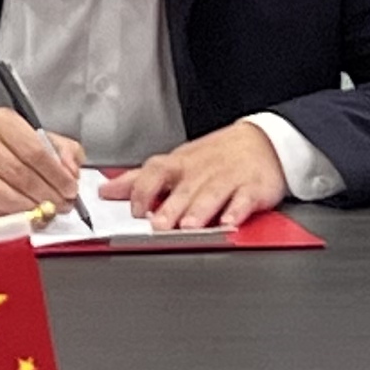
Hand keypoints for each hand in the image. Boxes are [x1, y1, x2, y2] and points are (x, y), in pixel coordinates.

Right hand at [0, 109, 86, 221]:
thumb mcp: (32, 135)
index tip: (71, 188)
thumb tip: (72, 171)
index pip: (35, 152)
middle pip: (22, 177)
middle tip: (64, 204)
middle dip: (49, 195)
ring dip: (34, 209)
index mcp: (2, 122)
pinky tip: (27, 214)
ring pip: (8, 198)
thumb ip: (61, 149)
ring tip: (48, 210)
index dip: (57, 175)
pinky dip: (16, 218)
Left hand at [116, 121, 287, 231]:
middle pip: (183, 188)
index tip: (134, 208)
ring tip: (188, 226)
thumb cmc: (213, 157)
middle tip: (158, 226)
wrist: (262, 143)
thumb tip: (106, 190)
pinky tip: (229, 222)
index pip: (156, 171)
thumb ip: (141, 179)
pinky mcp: (252, 188)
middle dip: (170, 207)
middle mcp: (201, 170)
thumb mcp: (176, 163)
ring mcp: (228, 178)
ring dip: (199, 210)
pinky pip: (244, 199)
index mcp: (180, 164)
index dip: (144, 189)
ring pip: (211, 194)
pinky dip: (237, 210)